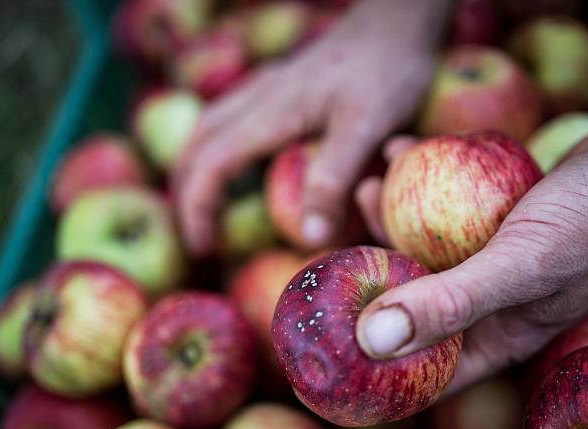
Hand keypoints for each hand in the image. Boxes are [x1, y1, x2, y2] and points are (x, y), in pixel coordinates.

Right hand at [175, 0, 451, 254]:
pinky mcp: (284, 86)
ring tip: (207, 206)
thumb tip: (309, 236)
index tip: (202, 247)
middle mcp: (258, 98)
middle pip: (196, 145)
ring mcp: (268, 89)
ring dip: (198, 169)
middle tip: (199, 237)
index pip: (209, 164)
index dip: (197, 209)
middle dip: (187, 193)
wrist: (399, 21)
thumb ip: (335, 179)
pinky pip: (231, 120)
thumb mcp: (367, 126)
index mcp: (268, 113)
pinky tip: (240, 164)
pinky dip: (219, 149)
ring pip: (209, 129)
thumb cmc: (388, 69)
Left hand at [354, 121, 587, 392]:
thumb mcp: (519, 267)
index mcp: (497, 338)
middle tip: (336, 248)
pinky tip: (398, 151)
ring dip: (390, 217)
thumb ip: (449, 304)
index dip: (374, 365)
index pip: (424, 370)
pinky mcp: (496, 221)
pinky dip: (421, 182)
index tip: (328, 345)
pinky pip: (446, 209)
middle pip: (414, 304)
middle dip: (373, 278)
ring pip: (425, 250)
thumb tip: (371, 342)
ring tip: (366, 182)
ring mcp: (492, 261)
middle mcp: (490, 306)